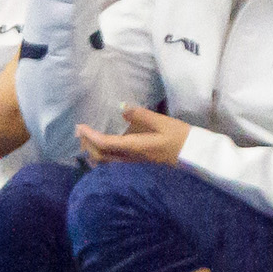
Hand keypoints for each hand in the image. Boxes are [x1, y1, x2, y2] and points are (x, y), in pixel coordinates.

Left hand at [80, 105, 194, 166]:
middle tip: (80, 131)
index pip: (105, 144)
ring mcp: (134, 162)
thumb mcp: (162, 122)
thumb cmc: (180, 136)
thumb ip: (141, 115)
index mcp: (135, 147)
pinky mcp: (137, 162)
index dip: (90, 136)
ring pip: (106, 161)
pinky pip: (113, 161)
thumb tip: (122, 109)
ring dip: (93, 151)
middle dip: (87, 144)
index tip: (80, 126)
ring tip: (87, 138)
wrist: (193, 155)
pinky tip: (103, 146)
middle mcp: (131, 158)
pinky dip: (103, 154)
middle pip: (101, 156)